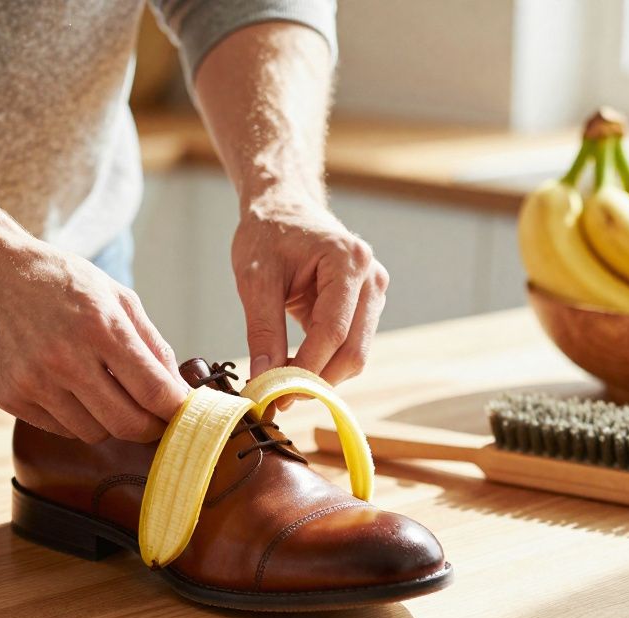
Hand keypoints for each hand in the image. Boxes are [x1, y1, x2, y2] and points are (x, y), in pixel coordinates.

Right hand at [0, 240, 190, 443]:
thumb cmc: (58, 280)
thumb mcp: (115, 295)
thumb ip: (152, 343)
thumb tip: (178, 390)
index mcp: (99, 326)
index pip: (153, 391)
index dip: (176, 410)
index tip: (184, 413)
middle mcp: (65, 358)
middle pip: (126, 424)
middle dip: (150, 428)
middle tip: (156, 419)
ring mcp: (33, 382)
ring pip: (94, 433)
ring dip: (110, 422)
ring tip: (109, 395)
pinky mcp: (10, 397)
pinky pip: (61, 429)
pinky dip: (76, 418)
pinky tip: (73, 390)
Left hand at [232, 201, 388, 384]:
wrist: (283, 209)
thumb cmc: (268, 234)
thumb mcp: (254, 279)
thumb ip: (262, 330)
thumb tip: (263, 379)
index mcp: (348, 261)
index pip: (332, 332)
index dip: (305, 370)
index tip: (275, 395)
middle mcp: (371, 278)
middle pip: (353, 351)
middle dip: (316, 381)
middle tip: (277, 397)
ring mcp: (373, 293)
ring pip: (355, 355)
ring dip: (320, 376)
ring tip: (280, 380)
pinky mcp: (366, 306)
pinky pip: (349, 347)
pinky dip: (323, 364)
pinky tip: (293, 365)